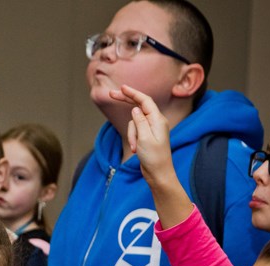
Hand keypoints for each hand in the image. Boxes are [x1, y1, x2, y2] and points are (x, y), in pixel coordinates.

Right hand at [109, 84, 192, 228]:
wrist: (158, 174)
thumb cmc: (154, 158)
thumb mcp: (145, 138)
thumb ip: (140, 121)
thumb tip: (135, 109)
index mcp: (158, 120)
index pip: (145, 101)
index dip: (133, 93)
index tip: (122, 87)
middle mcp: (156, 121)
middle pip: (138, 106)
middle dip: (126, 101)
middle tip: (111, 94)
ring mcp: (151, 129)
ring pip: (133, 124)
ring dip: (131, 135)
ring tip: (136, 148)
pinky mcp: (146, 136)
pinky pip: (134, 132)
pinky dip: (132, 139)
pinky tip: (136, 150)